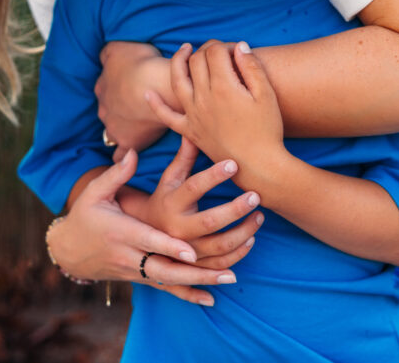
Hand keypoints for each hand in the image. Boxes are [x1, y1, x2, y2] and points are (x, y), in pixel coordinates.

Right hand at [47, 149, 245, 306]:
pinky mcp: (140, 279)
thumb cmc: (85, 216)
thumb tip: (132, 152)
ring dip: (202, 280)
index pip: (149, 240)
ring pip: (172, 281)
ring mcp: (136, 271)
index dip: (170, 247)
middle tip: (230, 266)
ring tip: (232, 276)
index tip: (192, 251)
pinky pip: (167, 290)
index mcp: (122, 232)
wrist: (69, 250)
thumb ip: (117, 174)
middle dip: (199, 268)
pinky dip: (189, 295)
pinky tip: (212, 298)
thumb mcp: (95, 193)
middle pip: (167, 266)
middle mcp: (131, 255)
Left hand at [95, 41, 172, 159]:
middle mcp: (104, 108)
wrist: (158, 86)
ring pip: (111, 132)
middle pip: (109, 110)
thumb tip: (104, 58)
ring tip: (137, 126)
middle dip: (119, 108)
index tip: (132, 85)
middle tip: (139, 104)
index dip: (118, 86)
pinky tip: (132, 152)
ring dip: (120, 129)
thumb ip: (107, 53)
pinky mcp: (129, 142)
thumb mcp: (117, 47)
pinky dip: (124, 154)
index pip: (105, 87)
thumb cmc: (141, 63)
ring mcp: (114, 128)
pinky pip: (120, 155)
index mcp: (102, 87)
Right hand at [140, 137, 263, 268]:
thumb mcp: (166, 180)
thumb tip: (194, 130)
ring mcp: (185, 251)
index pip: (193, 187)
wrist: (139, 239)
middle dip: (235, 209)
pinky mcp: (193, 267)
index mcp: (169, 203)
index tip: (234, 163)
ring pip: (219, 247)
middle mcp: (176, 230)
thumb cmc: (160, 201)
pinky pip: (219, 264)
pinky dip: (238, 254)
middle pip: (210, 221)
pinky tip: (251, 239)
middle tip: (256, 194)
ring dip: (244, 233)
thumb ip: (181, 159)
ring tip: (260, 216)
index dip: (213, 176)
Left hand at [148, 41, 287, 183]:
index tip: (237, 51)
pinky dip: (155, 103)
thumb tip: (239, 46)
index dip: (225, 45)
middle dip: (206, 50)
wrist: (259, 166)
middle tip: (219, 52)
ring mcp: (193, 114)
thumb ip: (252, 66)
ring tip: (185, 50)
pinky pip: (166, 116)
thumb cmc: (267, 130)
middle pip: (196, 61)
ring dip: (179, 61)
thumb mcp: (267, 95)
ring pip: (177, 80)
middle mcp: (204, 98)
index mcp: (224, 87)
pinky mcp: (190, 130)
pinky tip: (148, 93)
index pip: (215, 51)